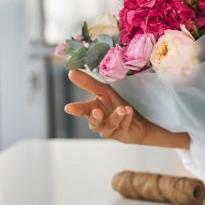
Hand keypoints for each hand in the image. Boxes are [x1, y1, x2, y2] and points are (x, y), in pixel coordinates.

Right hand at [63, 70, 188, 148]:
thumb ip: (88, 83)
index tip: (68, 108)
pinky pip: (124, 125)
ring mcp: (111, 129)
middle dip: (95, 118)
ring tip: (121, 109)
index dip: (76, 109)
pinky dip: (127, 118)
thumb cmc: (115, 106)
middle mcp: (100, 122)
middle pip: (94, 122)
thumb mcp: (103, 91)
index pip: (83, 110)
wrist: (136, 122)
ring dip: (116, 117)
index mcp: (93, 110)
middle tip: (97, 111)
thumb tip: (71, 72)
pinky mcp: (123, 133)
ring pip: (111, 125)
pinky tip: (129, 110)